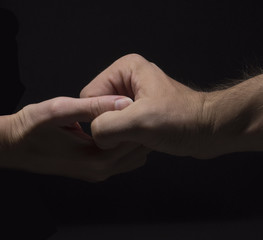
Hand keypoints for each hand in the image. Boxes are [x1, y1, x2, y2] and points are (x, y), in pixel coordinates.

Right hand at [0, 95, 147, 180]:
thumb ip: (92, 107)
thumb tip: (123, 102)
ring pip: (132, 158)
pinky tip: (119, 130)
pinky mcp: (94, 171)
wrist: (14, 147)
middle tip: (140, 109)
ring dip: (134, 138)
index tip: (143, 105)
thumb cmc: (32, 128)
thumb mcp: (60, 110)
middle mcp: (99, 170)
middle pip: (136, 152)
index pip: (131, 141)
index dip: (139, 121)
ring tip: (129, 118)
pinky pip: (121, 161)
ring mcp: (97, 173)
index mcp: (94, 157)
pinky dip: (126, 146)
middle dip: (140, 130)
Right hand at [80, 54, 209, 158]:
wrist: (208, 129)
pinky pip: (118, 127)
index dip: (99, 116)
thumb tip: (95, 135)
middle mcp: (126, 80)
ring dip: (119, 135)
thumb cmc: (182, 119)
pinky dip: (125, 138)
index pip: (89, 96)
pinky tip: (142, 140)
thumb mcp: (141, 121)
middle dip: (110, 127)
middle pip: (97, 109)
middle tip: (134, 134)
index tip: (123, 127)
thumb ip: (107, 125)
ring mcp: (131, 96)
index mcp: (124, 69)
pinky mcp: (137, 111)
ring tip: (141, 136)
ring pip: (107, 121)